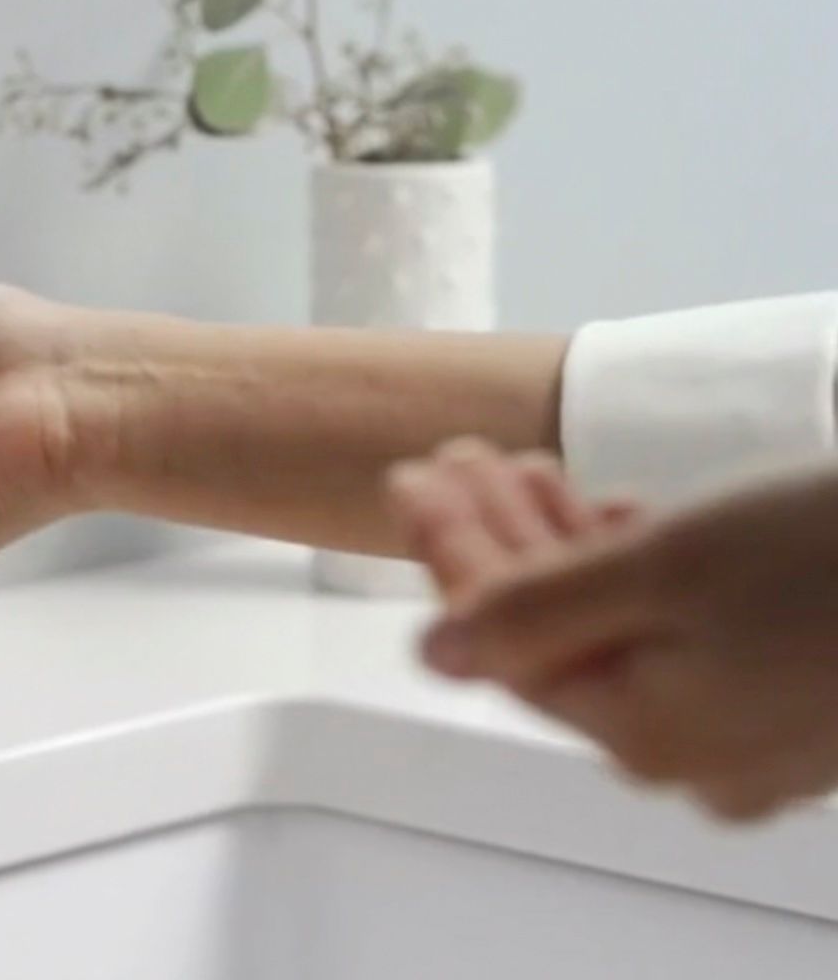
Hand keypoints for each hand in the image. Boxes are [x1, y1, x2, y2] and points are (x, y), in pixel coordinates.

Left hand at [388, 439, 837, 821]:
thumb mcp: (664, 567)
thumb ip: (534, 610)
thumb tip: (435, 653)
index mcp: (644, 734)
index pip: (504, 645)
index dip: (450, 553)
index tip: (411, 475)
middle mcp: (696, 754)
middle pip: (557, 636)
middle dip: (500, 538)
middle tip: (458, 456)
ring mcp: (755, 731)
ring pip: (621, 628)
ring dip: (562, 543)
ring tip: (523, 465)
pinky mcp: (800, 691)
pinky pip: (684, 632)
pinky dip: (639, 567)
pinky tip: (613, 510)